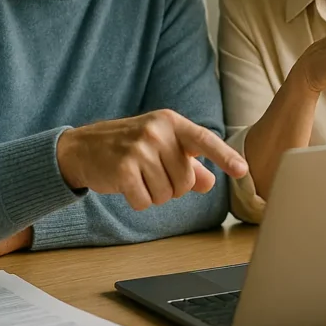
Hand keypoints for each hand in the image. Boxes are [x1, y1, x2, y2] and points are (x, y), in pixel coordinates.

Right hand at [56, 109, 248, 210]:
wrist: (83, 148)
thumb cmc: (129, 147)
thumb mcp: (161, 147)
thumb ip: (189, 164)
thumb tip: (210, 182)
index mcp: (171, 122)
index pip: (204, 141)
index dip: (225, 157)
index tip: (243, 171)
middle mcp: (157, 132)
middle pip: (185, 182)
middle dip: (172, 187)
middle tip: (152, 174)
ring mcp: (139, 149)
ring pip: (167, 195)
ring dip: (154, 195)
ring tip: (138, 178)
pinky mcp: (124, 169)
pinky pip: (146, 202)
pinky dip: (138, 201)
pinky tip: (126, 185)